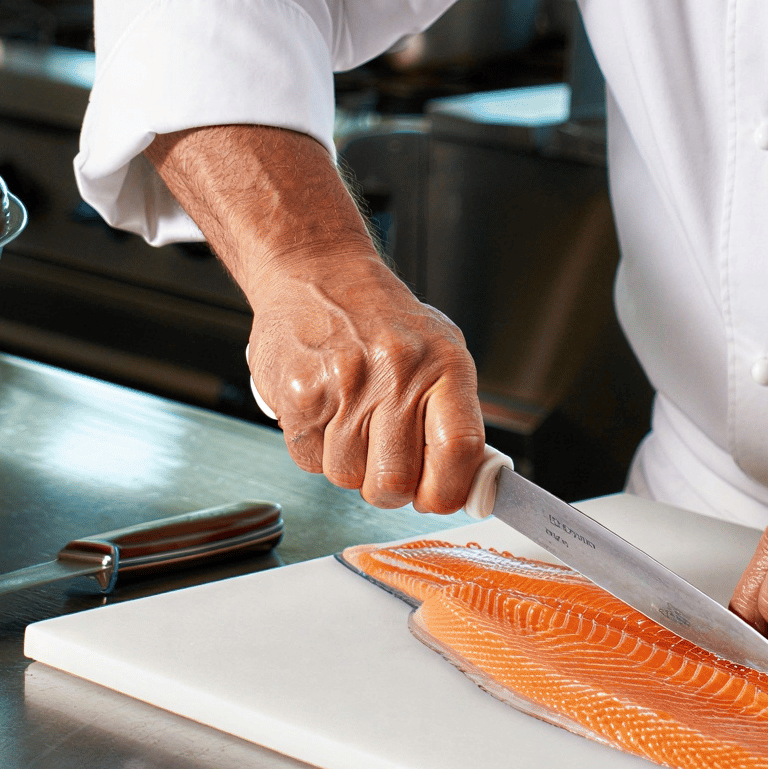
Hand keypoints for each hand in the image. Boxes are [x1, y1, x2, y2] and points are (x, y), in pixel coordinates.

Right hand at [245, 246, 485, 513]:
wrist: (317, 272)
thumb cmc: (382, 320)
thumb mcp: (439, 350)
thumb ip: (454, 415)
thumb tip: (467, 486)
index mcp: (445, 364)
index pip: (459, 451)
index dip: (447, 491)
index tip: (436, 496)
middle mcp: (398, 371)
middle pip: (395, 482)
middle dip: (388, 488)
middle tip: (385, 463)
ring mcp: (346, 383)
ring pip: (347, 477)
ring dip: (348, 465)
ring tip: (350, 421)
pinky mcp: (301, 392)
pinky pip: (309, 460)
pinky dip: (315, 449)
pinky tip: (322, 411)